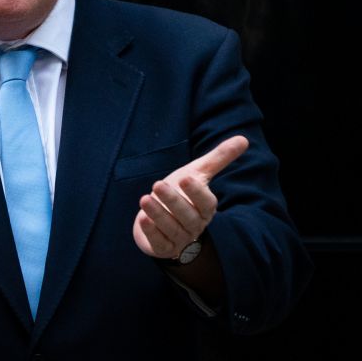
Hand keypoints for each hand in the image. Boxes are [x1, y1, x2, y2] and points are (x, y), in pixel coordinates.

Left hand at [133, 135, 248, 259]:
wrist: (164, 219)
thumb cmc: (183, 192)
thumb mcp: (199, 173)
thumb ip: (219, 158)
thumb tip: (244, 139)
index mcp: (205, 208)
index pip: (206, 203)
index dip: (197, 192)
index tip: (186, 177)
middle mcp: (194, 225)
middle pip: (187, 216)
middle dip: (173, 201)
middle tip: (158, 184)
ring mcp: (179, 238)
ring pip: (171, 229)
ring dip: (158, 215)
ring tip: (145, 199)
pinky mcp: (162, 248)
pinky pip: (159, 243)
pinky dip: (151, 232)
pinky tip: (143, 219)